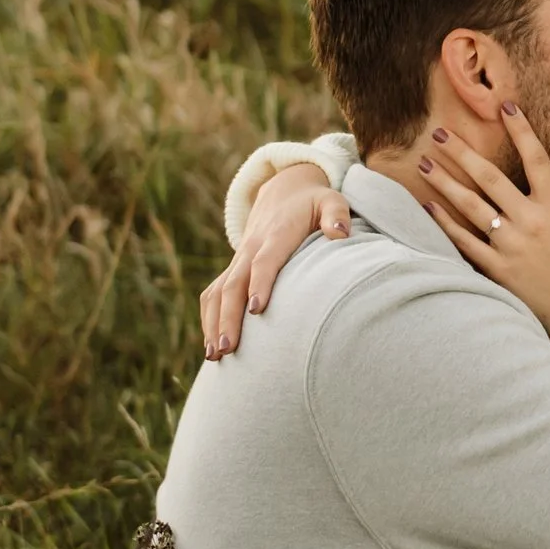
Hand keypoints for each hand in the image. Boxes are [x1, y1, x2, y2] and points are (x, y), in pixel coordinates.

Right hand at [201, 162, 350, 358]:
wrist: (283, 192)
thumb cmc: (313, 202)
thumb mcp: (330, 200)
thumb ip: (337, 215)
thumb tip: (340, 233)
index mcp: (277, 234)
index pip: (265, 260)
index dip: (260, 282)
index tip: (257, 309)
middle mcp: (251, 248)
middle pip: (234, 283)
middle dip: (229, 316)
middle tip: (228, 348)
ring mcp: (239, 259)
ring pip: (217, 292)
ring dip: (213, 323)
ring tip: (215, 356)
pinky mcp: (234, 269)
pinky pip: (212, 294)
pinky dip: (209, 319)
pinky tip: (211, 347)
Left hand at [415, 108, 549, 386]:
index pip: (536, 159)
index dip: (521, 129)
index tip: (505, 106)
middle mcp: (529, 221)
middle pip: (490, 177)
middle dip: (463, 152)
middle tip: (440, 133)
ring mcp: (509, 245)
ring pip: (470, 206)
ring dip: (445, 182)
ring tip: (424, 164)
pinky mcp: (496, 267)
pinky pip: (464, 242)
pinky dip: (444, 224)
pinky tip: (427, 206)